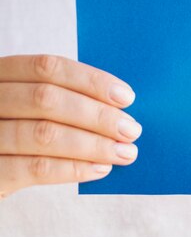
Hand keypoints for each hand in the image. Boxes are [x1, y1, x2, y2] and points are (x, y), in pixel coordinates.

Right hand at [0, 54, 141, 198]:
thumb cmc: (17, 137)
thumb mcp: (29, 110)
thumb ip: (66, 101)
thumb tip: (120, 108)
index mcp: (0, 76)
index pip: (47, 68)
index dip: (90, 81)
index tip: (126, 97)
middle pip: (46, 100)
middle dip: (97, 115)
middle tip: (131, 130)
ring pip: (43, 134)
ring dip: (93, 144)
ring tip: (124, 153)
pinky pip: (35, 168)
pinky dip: (73, 168)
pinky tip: (100, 168)